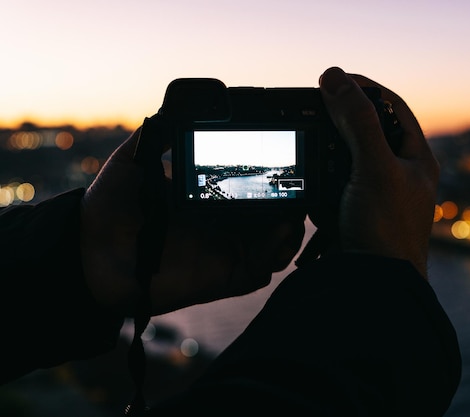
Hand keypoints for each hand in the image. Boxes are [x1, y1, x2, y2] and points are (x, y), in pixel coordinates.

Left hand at [79, 126, 305, 316]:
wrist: (86, 250)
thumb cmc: (109, 206)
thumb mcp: (138, 158)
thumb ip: (163, 131)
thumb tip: (183, 101)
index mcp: (210, 201)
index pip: (253, 193)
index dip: (275, 184)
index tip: (288, 166)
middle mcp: (222, 228)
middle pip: (273, 221)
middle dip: (293, 207)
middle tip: (303, 189)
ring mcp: (224, 254)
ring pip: (275, 248)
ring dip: (291, 232)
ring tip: (295, 211)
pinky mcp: (221, 278)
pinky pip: (260, 272)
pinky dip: (275, 254)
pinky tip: (280, 232)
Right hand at [318, 67, 438, 277]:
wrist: (373, 287)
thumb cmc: (386, 231)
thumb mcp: (373, 168)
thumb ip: (356, 122)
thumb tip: (335, 78)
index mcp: (417, 159)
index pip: (393, 106)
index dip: (364, 89)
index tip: (333, 80)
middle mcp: (401, 175)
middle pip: (369, 131)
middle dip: (341, 122)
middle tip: (315, 111)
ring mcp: (378, 196)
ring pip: (347, 160)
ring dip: (328, 156)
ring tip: (313, 153)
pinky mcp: (357, 214)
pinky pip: (334, 188)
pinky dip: (321, 185)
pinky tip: (312, 189)